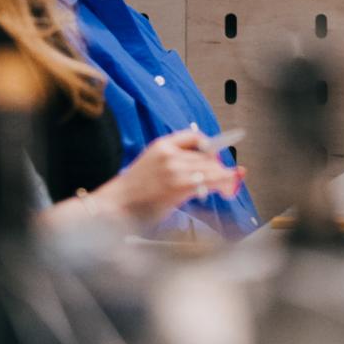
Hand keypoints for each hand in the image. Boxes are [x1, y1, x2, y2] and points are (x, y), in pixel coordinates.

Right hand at [97, 127, 242, 225]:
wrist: (116, 205)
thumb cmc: (133, 191)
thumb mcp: (151, 163)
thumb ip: (174, 160)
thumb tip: (203, 165)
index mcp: (162, 145)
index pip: (195, 137)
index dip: (210, 147)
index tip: (216, 157)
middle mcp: (170, 154)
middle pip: (208, 155)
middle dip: (220, 168)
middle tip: (227, 179)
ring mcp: (175, 169)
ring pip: (212, 168)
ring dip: (224, 178)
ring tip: (227, 188)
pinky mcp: (179, 186)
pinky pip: (210, 182)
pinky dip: (223, 185)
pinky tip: (226, 191)